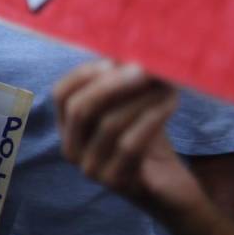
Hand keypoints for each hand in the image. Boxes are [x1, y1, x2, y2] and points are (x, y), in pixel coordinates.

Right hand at [54, 61, 200, 215]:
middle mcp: (73, 150)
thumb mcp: (130, 107)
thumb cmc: (149, 142)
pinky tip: (171, 104)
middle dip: (114, 84)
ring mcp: (92, 170)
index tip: (115, 59)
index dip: (85, 74)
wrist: (171, 191)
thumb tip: (131, 43)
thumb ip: (123, 83)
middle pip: (80, 109)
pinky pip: (131, 146)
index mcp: (70, 129)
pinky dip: (152, 119)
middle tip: (144, 68)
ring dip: (142, 99)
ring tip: (167, 85)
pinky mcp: (118, 184)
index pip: (61, 94)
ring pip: (110, 125)